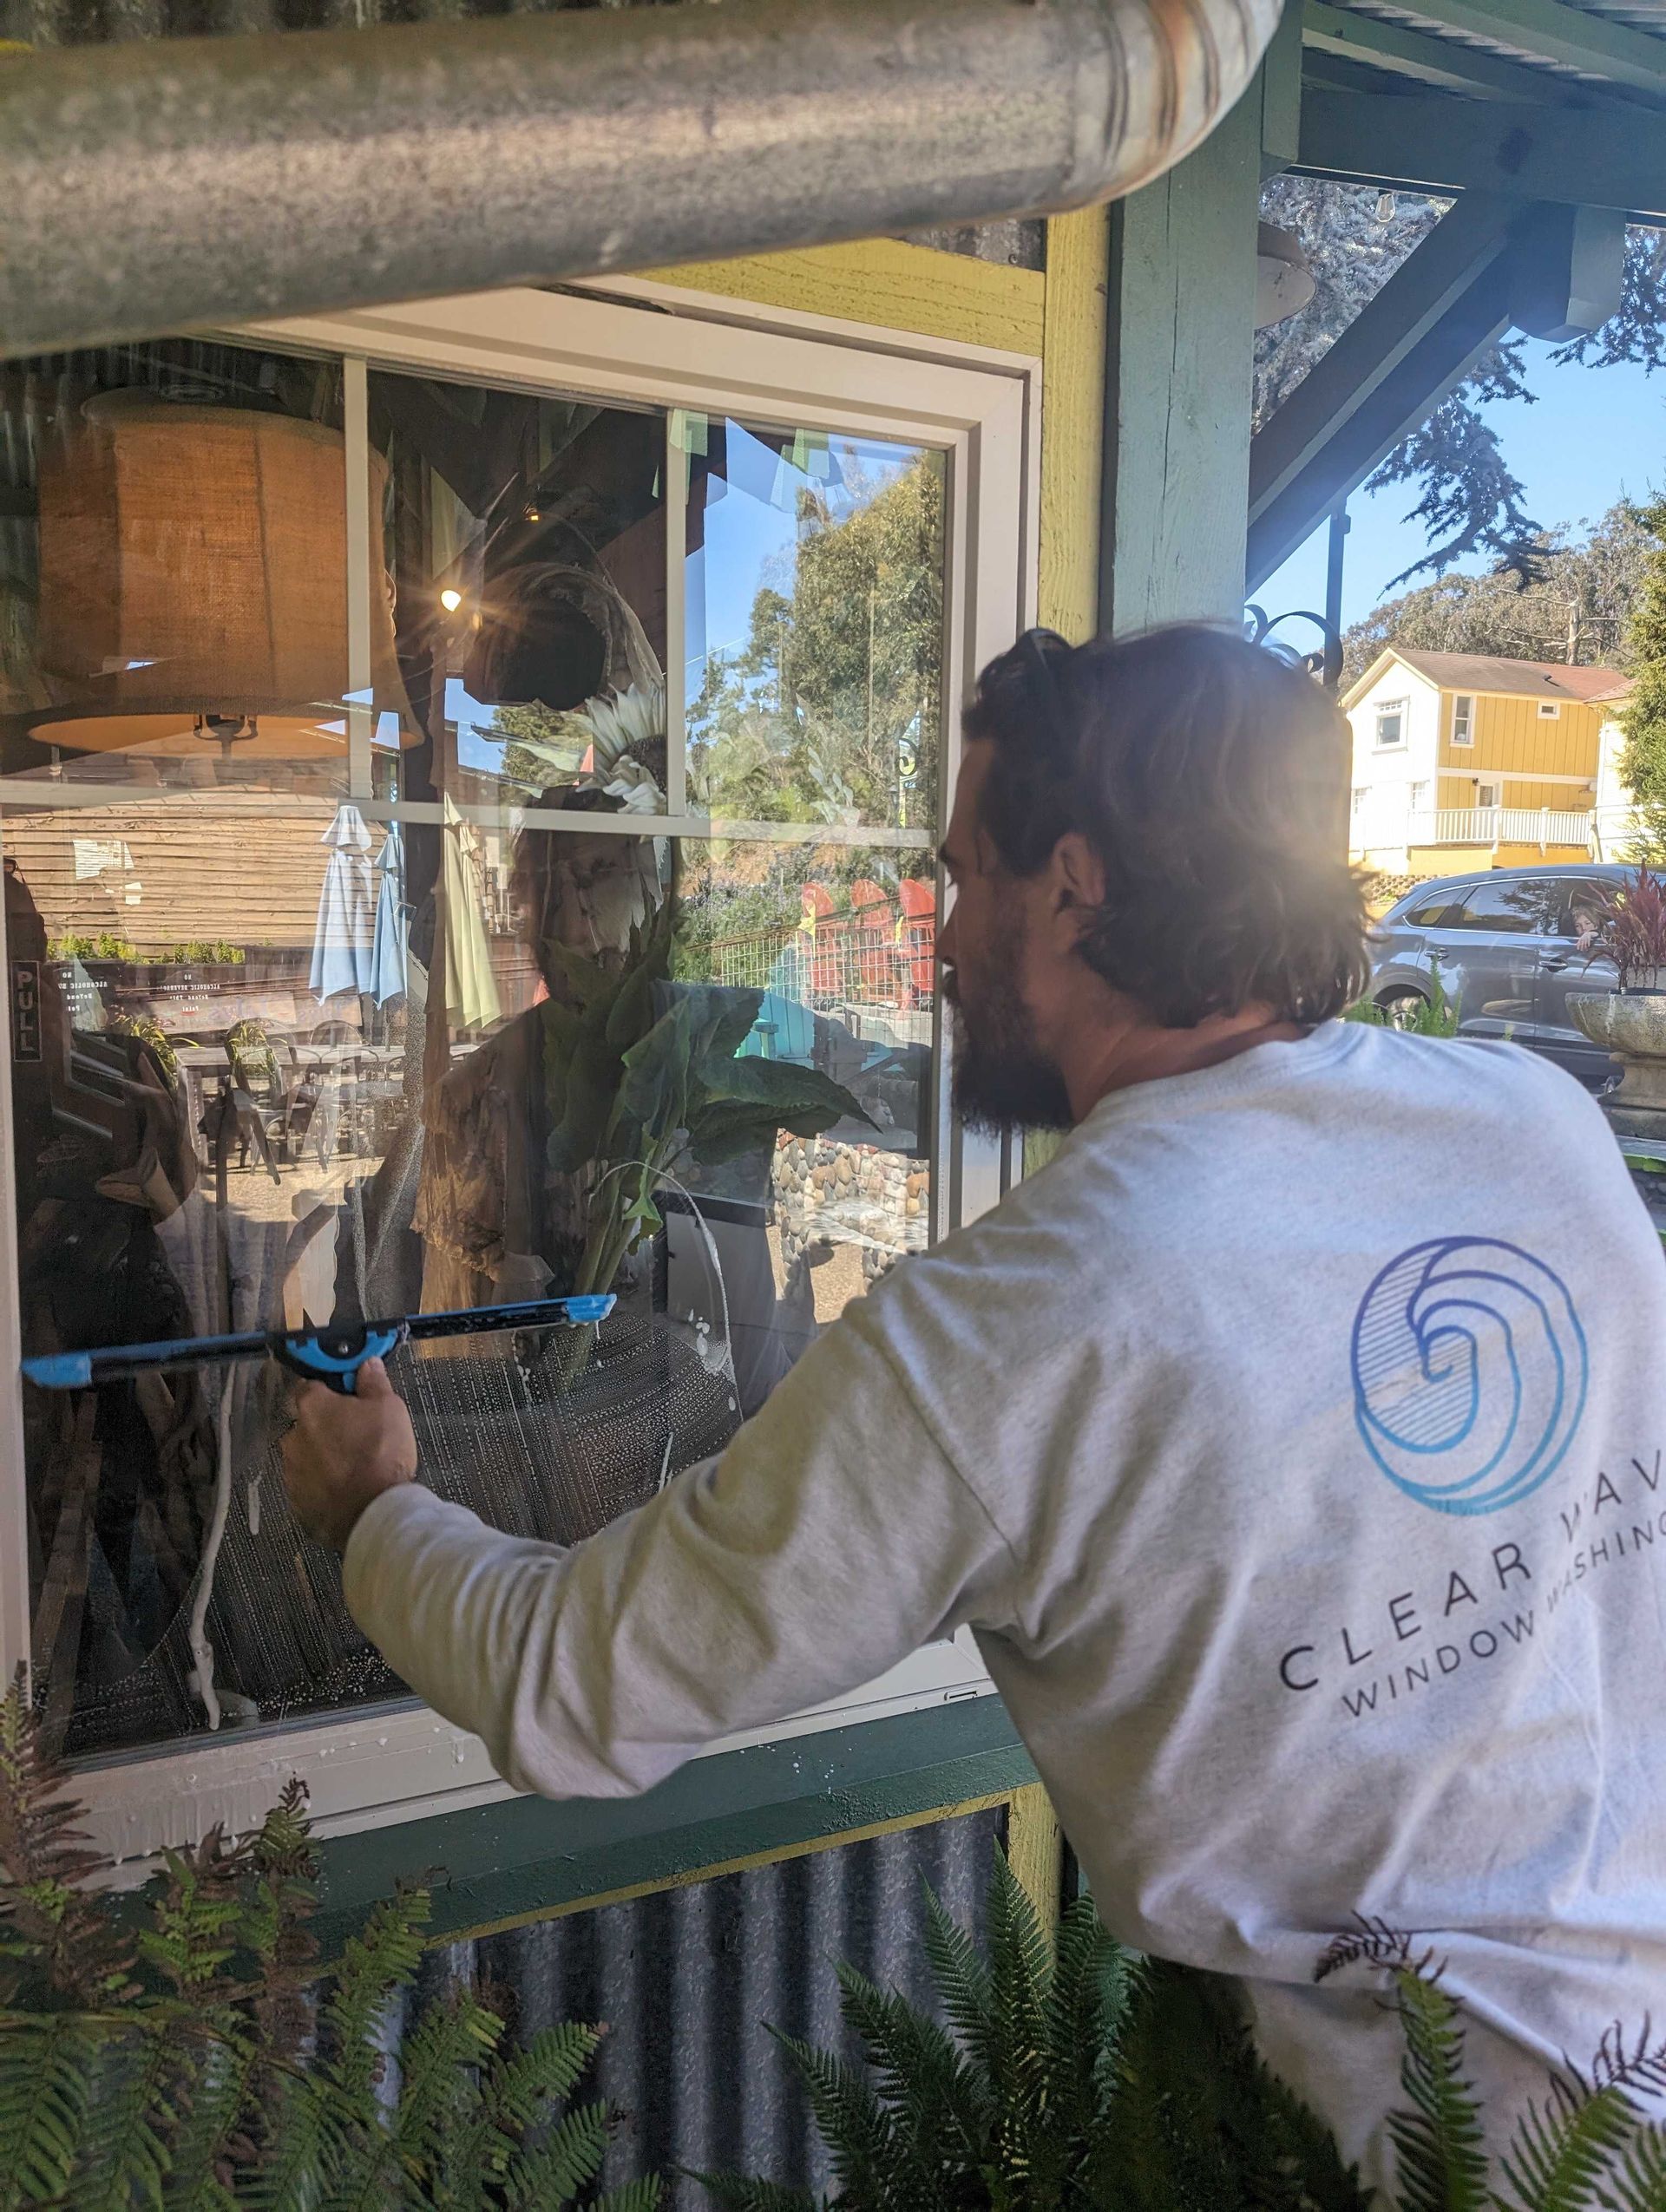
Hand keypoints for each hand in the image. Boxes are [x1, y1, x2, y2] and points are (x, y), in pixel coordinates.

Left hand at [282, 1357, 417, 1553]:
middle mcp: (292, 1437)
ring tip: (353, 1467)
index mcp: (311, 1407)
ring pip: (306, 1455)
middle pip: (307, 1423)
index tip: (348, 1397)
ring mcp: (291, 1472)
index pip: (310, 1385)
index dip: (330, 1390)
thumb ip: (374, 1382)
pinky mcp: (296, 1502)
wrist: (371, 1513)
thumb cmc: (380, 1452)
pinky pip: (309, 1485)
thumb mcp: (389, 1408)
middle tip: (356, 1435)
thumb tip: (367, 1363)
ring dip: (322, 1456)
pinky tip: (345, 1489)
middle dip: (326, 1426)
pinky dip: (323, 1485)